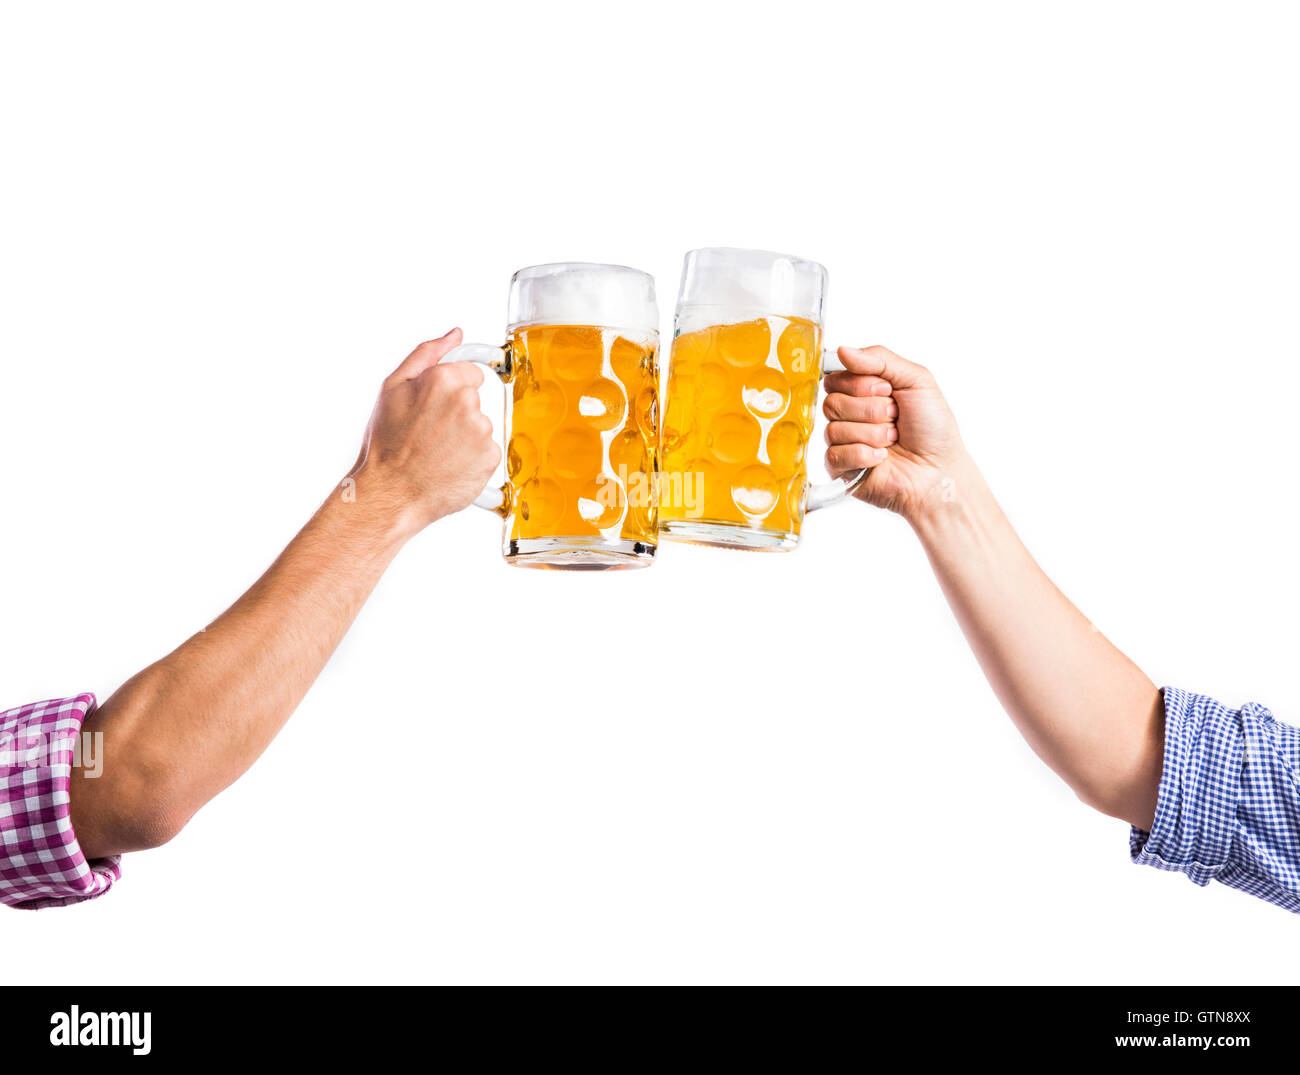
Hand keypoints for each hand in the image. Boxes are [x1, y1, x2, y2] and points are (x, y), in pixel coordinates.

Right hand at [349, 328, 500, 533]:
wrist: (391, 493)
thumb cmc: (386, 444)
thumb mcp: (393, 388)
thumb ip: (427, 354)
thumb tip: (454, 335)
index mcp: (444, 379)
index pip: (469, 372)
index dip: (449, 390)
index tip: (435, 405)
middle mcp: (467, 402)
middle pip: (474, 399)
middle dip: (456, 412)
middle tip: (429, 432)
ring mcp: (481, 431)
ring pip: (480, 425)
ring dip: (464, 436)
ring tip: (436, 452)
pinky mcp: (490, 458)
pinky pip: (486, 450)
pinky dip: (472, 458)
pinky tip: (449, 465)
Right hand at [823, 345, 965, 521]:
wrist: (940, 471)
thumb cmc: (933, 429)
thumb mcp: (916, 380)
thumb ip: (880, 359)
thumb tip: (843, 350)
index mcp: (863, 390)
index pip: (836, 376)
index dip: (860, 383)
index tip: (887, 390)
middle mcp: (850, 414)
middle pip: (832, 401)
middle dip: (871, 409)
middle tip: (894, 417)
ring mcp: (843, 442)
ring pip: (834, 429)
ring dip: (873, 434)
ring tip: (893, 440)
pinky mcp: (841, 469)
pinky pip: (836, 455)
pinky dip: (865, 455)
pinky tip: (882, 459)